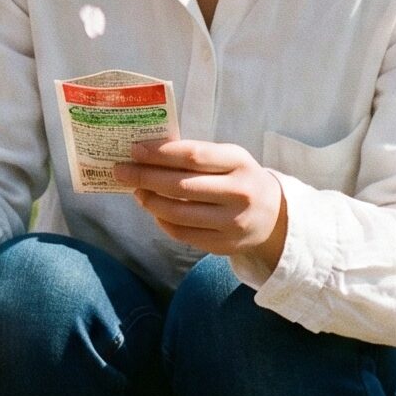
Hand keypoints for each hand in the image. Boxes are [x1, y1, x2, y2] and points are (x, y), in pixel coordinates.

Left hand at [113, 138, 287, 277]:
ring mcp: (232, 223)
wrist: (274, 217)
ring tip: (136, 190)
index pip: (193, 156)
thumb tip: (147, 153)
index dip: (159, 153)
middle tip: (121, 171)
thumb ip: (196, 155)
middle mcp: (238, 193)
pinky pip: (182, 233)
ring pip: (177, 213)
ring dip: (149, 200)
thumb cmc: (240, 179)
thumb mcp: (230, 158)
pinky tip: (154, 209)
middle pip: (180, 186)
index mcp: (240, 163)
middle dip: (144, 177)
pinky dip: (161, 220)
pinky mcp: (223, 245)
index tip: (134, 150)